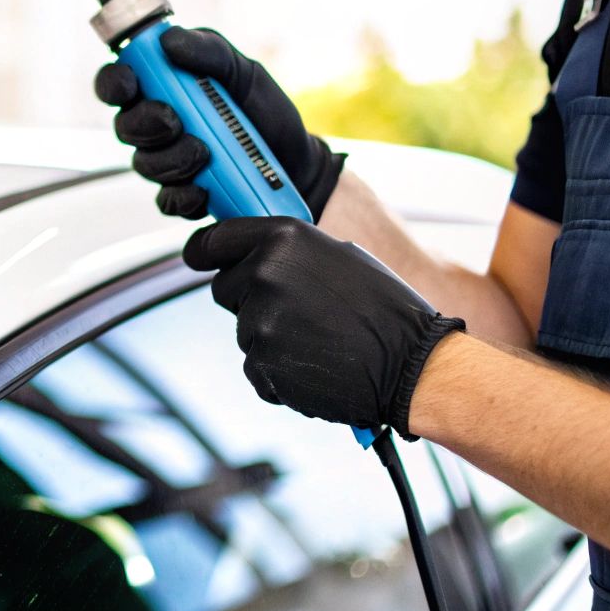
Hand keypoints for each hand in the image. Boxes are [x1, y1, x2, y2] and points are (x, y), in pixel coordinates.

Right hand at [94, 26, 342, 218]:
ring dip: (172, 159)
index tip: (129, 85)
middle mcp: (156, 126)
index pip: (118, 82)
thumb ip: (210, 51)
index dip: (113, 83)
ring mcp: (166, 162)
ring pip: (144, 165)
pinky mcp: (182, 195)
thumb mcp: (244, 71)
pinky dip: (185, 194)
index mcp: (162, 88)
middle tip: (175, 121)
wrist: (298, 162)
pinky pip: (166, 200)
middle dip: (145, 124)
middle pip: (123, 127)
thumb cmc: (265, 112)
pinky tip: (205, 187)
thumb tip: (169, 40)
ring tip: (205, 152)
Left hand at [183, 216, 464, 435]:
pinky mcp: (263, 363)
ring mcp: (261, 320)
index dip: (203, 250)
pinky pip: (256, 367)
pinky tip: (316, 366)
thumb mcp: (337, 257)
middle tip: (298, 312)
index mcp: (283, 238)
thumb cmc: (383, 309)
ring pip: (244, 331)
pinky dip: (278, 372)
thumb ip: (288, 253)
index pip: (214, 240)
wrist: (412, 365)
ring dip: (272, 339)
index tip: (197, 257)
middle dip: (249, 300)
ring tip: (319, 341)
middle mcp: (265, 273)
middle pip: (224, 289)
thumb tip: (250, 254)